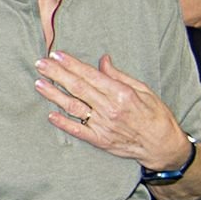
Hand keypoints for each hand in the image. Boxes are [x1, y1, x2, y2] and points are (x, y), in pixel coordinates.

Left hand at [34, 53, 190, 170]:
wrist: (162, 144)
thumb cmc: (155, 114)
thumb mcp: (143, 89)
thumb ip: (119, 76)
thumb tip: (103, 60)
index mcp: (121, 93)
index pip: (90, 75)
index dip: (71, 65)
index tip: (56, 55)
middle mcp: (110, 109)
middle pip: (78, 88)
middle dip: (57, 74)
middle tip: (40, 64)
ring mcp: (103, 125)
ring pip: (73, 107)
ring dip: (54, 95)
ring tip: (39, 83)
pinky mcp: (99, 140)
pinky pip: (77, 131)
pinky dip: (63, 123)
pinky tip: (50, 114)